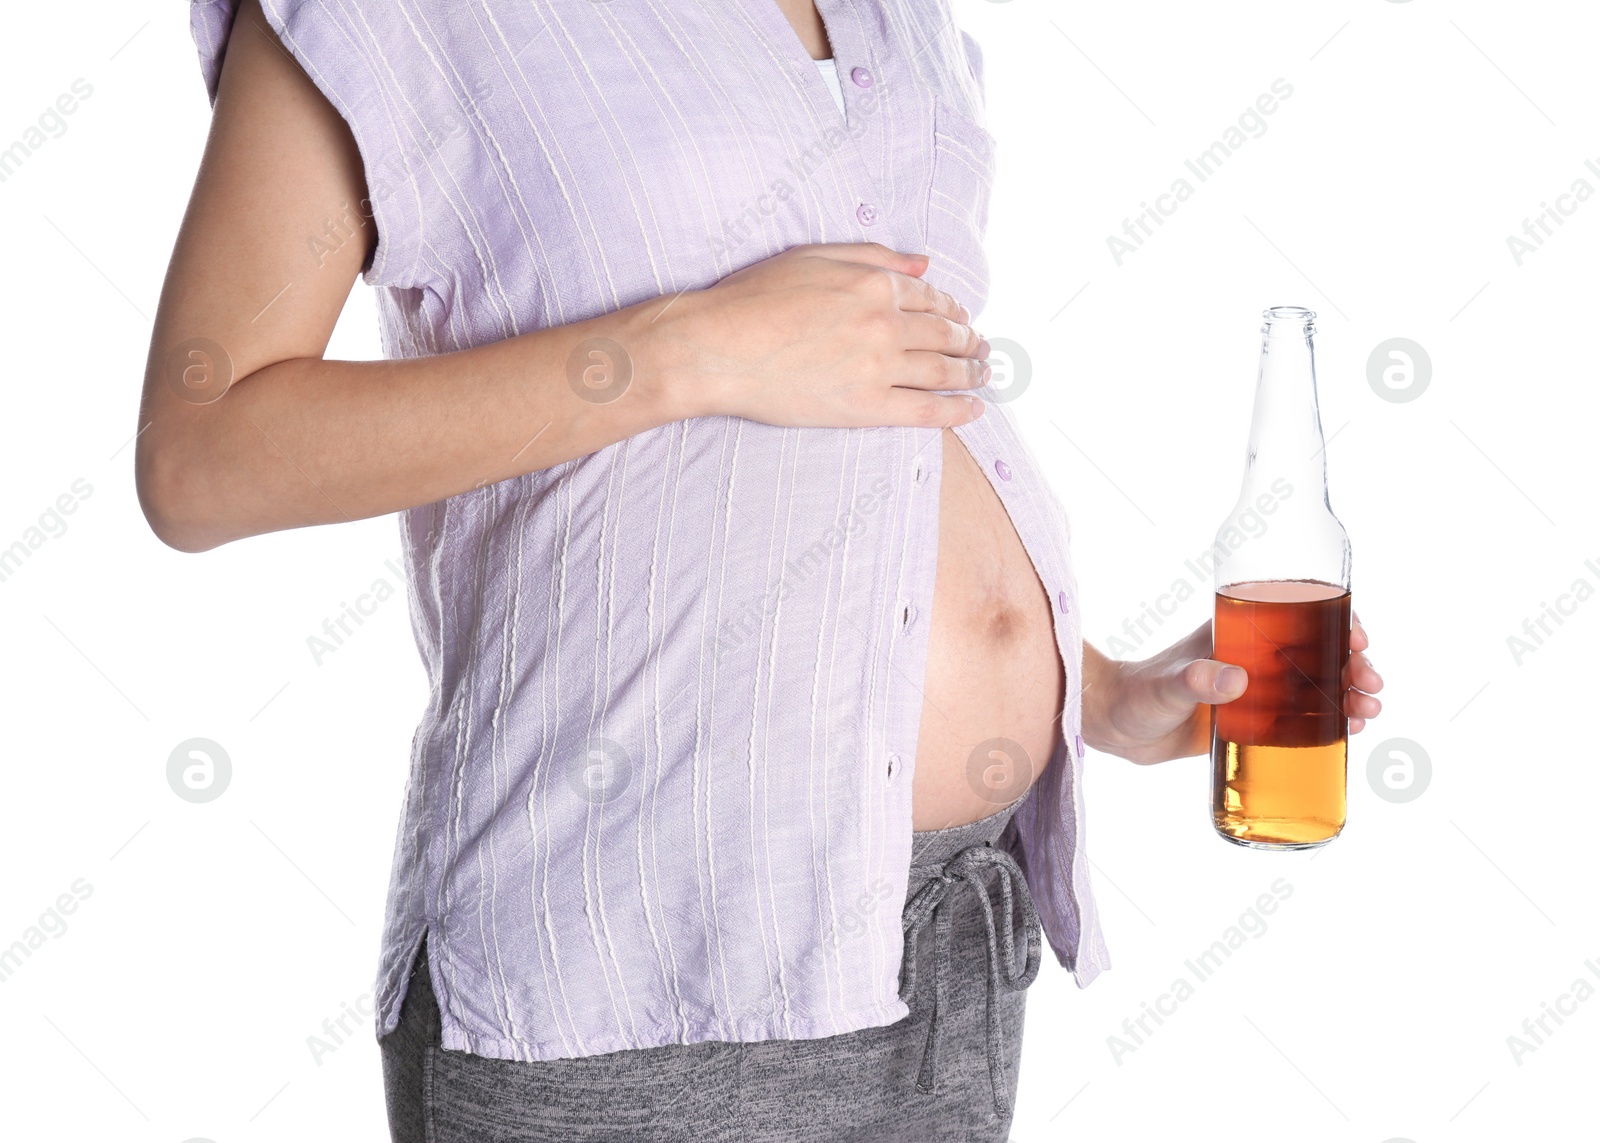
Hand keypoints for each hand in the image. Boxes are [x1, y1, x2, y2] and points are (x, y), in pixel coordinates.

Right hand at [652, 243, 989, 427]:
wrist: (717, 346)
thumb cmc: (753, 297)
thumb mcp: (814, 256)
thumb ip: (874, 256)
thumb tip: (924, 264)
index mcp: (875, 283)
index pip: (932, 297)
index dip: (953, 309)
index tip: (962, 318)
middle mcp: (885, 323)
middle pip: (945, 334)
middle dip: (971, 341)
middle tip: (983, 348)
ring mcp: (878, 367)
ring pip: (943, 371)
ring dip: (971, 373)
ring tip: (983, 375)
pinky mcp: (866, 407)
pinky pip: (926, 411)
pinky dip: (956, 411)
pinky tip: (973, 411)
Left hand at [1083, 614, 1383, 764]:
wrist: (1113, 728)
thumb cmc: (1134, 696)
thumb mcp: (1165, 688)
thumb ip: (1193, 681)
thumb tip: (1233, 679)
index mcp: (1235, 632)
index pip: (1296, 613)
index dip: (1334, 621)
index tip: (1358, 639)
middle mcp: (1252, 656)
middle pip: (1317, 650)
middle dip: (1353, 662)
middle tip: (1371, 686)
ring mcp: (1255, 688)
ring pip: (1317, 683)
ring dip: (1350, 692)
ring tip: (1369, 712)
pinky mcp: (1253, 720)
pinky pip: (1301, 716)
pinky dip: (1330, 719)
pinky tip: (1351, 731)